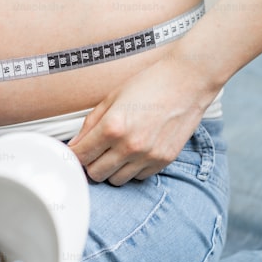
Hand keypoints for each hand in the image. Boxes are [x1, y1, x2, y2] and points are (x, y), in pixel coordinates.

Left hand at [67, 59, 213, 185]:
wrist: (188, 80)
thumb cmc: (149, 84)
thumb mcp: (112, 98)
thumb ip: (90, 125)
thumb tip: (75, 145)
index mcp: (112, 127)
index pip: (81, 156)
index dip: (73, 155)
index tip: (74, 153)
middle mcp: (130, 145)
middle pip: (96, 174)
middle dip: (91, 163)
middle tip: (95, 151)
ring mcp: (148, 155)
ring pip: (116, 180)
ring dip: (111, 169)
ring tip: (116, 151)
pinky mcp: (164, 160)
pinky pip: (138, 177)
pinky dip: (132, 168)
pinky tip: (134, 152)